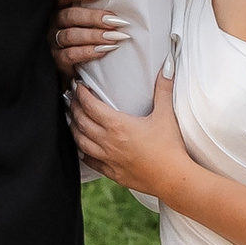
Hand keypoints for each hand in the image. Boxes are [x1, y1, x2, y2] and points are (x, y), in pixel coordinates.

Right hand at [51, 0, 121, 75]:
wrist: (81, 68)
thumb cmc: (91, 37)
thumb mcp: (93, 21)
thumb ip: (100, 10)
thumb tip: (122, 4)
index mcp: (61, 8)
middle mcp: (55, 23)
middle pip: (69, 15)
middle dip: (94, 17)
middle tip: (115, 21)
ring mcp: (55, 42)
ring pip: (70, 35)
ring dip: (94, 35)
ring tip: (113, 37)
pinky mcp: (58, 60)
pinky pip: (70, 55)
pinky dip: (87, 52)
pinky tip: (103, 51)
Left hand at [69, 65, 188, 204]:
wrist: (174, 179)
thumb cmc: (171, 147)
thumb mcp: (166, 115)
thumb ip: (163, 88)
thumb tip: (168, 65)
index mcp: (118, 126)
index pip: (90, 106)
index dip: (81, 94)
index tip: (78, 86)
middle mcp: (108, 142)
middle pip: (81, 122)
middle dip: (74, 108)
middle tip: (72, 99)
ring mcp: (108, 159)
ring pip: (81, 142)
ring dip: (74, 129)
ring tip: (72, 119)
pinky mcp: (112, 173)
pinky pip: (90, 161)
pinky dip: (83, 152)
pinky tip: (82, 147)